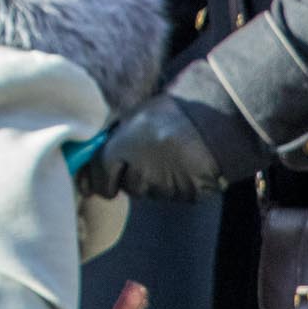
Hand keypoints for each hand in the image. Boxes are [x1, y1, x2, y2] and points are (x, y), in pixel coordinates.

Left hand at [78, 93, 225, 203]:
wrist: (211, 122)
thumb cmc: (169, 114)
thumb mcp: (133, 118)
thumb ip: (114, 139)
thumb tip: (96, 152)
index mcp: (122, 150)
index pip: (101, 176)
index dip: (100, 180)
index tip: (102, 180)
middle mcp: (140, 172)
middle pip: (128, 187)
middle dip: (131, 178)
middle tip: (145, 159)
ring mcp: (164, 186)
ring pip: (151, 192)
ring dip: (155, 181)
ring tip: (168, 158)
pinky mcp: (186, 195)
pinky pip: (174, 194)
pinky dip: (176, 184)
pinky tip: (183, 166)